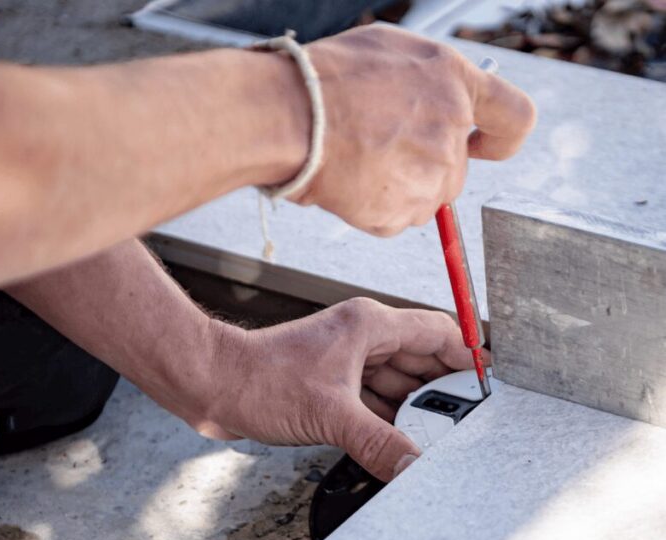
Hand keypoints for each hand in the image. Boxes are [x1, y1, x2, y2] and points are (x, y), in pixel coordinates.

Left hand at [191, 297, 487, 481]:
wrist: (214, 388)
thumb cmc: (261, 380)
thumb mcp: (330, 415)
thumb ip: (378, 442)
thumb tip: (414, 466)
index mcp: (369, 326)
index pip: (436, 332)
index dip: (466, 356)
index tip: (488, 382)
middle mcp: (362, 339)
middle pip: (421, 361)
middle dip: (444, 390)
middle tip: (468, 420)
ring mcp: (346, 363)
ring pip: (397, 384)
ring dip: (415, 410)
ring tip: (439, 437)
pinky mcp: (331, 387)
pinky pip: (373, 402)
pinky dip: (389, 421)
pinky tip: (401, 442)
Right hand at [289, 25, 535, 234]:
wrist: (290, 117)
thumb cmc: (328, 79)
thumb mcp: (392, 53)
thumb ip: (430, 83)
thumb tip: (436, 106)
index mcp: (455, 83)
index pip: (515, 119)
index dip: (501, 138)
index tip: (484, 146)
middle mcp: (451, 131)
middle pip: (456, 170)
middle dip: (425, 167)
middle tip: (379, 149)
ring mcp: (430, 177)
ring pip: (426, 198)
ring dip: (398, 189)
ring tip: (359, 162)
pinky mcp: (403, 213)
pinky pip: (397, 220)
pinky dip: (376, 209)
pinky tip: (351, 182)